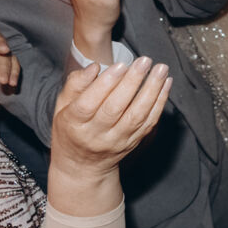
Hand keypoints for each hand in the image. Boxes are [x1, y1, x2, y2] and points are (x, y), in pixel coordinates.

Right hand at [48, 56, 171, 178]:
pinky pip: (149, 122)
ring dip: (152, 91)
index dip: (105, 84)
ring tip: (161, 69)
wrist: (83, 166)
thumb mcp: (62, 106)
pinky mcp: (133, 143)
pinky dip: (160, 102)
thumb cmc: (71, 127)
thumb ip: (75, 85)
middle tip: (144, 61)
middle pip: (115, 109)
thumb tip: (95, 67)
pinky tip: (166, 84)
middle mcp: (95, 135)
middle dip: (132, 83)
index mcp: (74, 124)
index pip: (89, 104)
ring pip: (137, 116)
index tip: (121, 65)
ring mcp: (116, 141)